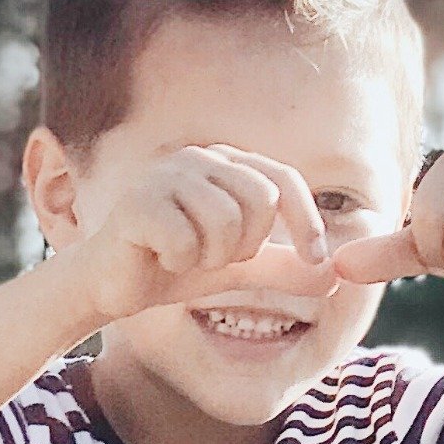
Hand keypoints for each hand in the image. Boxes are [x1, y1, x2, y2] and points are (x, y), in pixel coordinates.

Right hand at [70, 144, 335, 322]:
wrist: (108, 285)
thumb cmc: (172, 267)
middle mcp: (198, 158)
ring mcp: (165, 174)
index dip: (307, 222)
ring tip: (183, 257)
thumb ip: (282, 268)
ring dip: (209, 258)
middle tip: (214, 258)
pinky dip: (178, 263)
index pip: (283, 181)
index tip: (317, 262)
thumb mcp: (237, 269)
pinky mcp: (137, 202)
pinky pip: (185, 241)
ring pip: (224, 222)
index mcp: (225, 165)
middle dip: (246, 246)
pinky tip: (158, 257)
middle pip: (260, 201)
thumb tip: (334, 278)